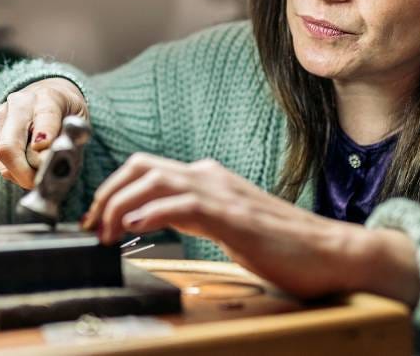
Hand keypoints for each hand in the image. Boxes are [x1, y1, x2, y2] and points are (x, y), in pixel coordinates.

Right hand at [0, 77, 87, 188]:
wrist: (47, 93)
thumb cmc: (67, 113)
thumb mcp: (79, 123)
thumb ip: (70, 142)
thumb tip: (51, 165)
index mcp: (47, 99)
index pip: (43, 125)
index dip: (42, 151)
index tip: (47, 166)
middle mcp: (19, 104)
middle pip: (8, 148)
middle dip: (23, 174)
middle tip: (38, 184)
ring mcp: (0, 115)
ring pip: (2, 159)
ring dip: (19, 174)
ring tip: (38, 170)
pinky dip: (14, 170)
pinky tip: (27, 161)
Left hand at [81, 153, 419, 302]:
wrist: (331, 252)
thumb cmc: (283, 246)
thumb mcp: (227, 226)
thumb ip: (193, 216)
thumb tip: (151, 222)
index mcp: (209, 177)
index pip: (146, 169)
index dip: (112, 190)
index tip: (94, 219)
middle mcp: (211, 176)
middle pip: (141, 167)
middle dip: (106, 193)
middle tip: (88, 226)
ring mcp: (222, 192)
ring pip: (153, 180)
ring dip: (119, 205)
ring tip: (102, 231)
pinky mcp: (232, 215)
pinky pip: (181, 204)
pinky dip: (149, 213)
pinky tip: (131, 228)